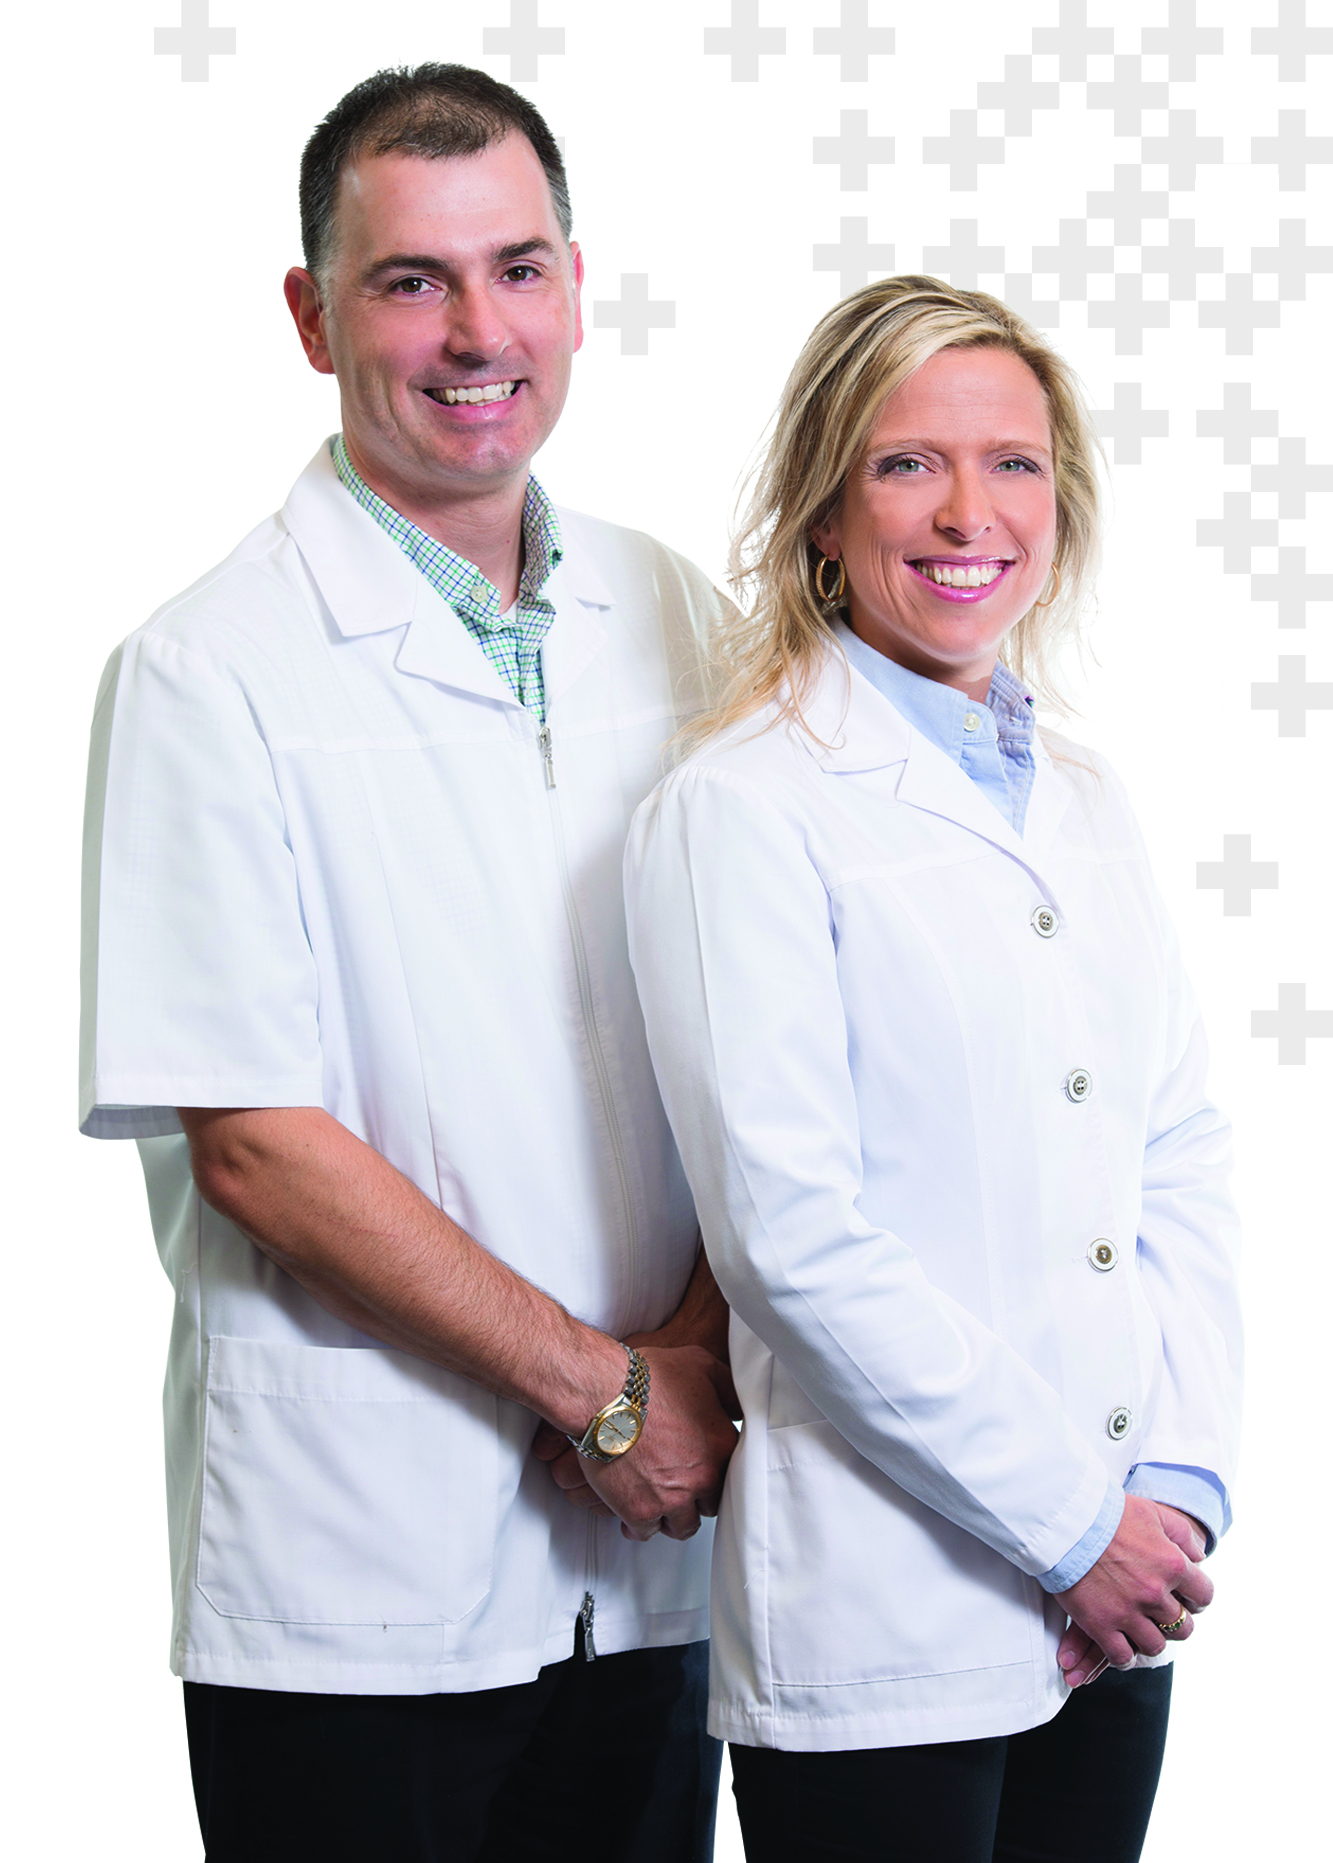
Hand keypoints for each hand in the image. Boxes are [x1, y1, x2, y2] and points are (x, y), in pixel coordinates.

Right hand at [531, 1344, 738, 1540]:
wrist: (605, 1393)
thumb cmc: (648, 1378)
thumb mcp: (701, 1366)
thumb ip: (728, 1389)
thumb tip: (740, 1406)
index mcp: (723, 1446)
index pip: (732, 1477)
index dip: (714, 1472)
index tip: (700, 1470)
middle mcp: (702, 1478)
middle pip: (709, 1506)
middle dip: (695, 1497)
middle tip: (679, 1485)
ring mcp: (672, 1499)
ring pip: (681, 1526)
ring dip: (671, 1516)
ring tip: (659, 1503)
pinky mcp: (640, 1511)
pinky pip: (647, 1533)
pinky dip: (641, 1525)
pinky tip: (636, 1513)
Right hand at [1056, 1493, 1213, 1676]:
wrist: (1064, 1520)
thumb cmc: (1106, 1513)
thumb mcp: (1153, 1512)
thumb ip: (1182, 1535)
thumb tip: (1199, 1557)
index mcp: (1172, 1565)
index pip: (1203, 1596)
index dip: (1196, 1599)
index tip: (1186, 1599)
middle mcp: (1155, 1593)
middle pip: (1182, 1627)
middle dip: (1175, 1622)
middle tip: (1161, 1616)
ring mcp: (1128, 1612)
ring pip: (1154, 1646)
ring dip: (1150, 1639)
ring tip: (1140, 1630)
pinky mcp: (1101, 1625)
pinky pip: (1121, 1657)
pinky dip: (1123, 1656)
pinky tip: (1119, 1644)